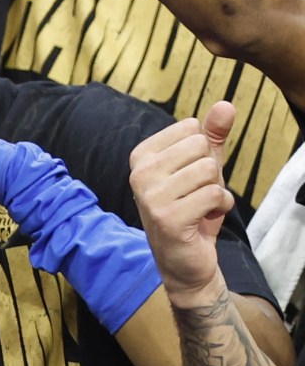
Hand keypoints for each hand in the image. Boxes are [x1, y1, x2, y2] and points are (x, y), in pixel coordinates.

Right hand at [130, 102, 235, 305]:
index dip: (203, 153)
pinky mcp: (168, 216)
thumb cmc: (193, 209)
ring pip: (210, 171)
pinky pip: (214, 195)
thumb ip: (212, 135)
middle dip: (212, 172)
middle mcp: (140, 171)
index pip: (192, 129)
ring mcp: (150, 194)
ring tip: (201, 207)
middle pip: (201, 148)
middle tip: (198, 194)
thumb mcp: (203, 168)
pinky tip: (205, 219)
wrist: (185, 261)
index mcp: (142, 155)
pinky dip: (220, 207)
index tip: (191, 176)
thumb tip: (226, 105)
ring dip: (217, 191)